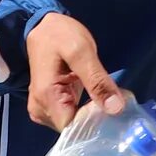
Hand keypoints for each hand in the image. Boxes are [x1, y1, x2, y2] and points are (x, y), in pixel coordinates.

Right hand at [25, 11, 124, 131]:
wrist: (42, 26)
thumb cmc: (60, 35)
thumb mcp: (82, 51)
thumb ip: (97, 80)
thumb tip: (116, 108)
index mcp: (46, 97)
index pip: (73, 128)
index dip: (94, 123)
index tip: (113, 112)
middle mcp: (40, 109)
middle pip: (72, 129)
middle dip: (94, 120)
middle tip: (113, 103)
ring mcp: (41, 110)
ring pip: (71, 125)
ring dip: (90, 116)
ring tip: (104, 99)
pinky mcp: (48, 107)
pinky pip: (69, 118)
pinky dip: (83, 112)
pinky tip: (94, 101)